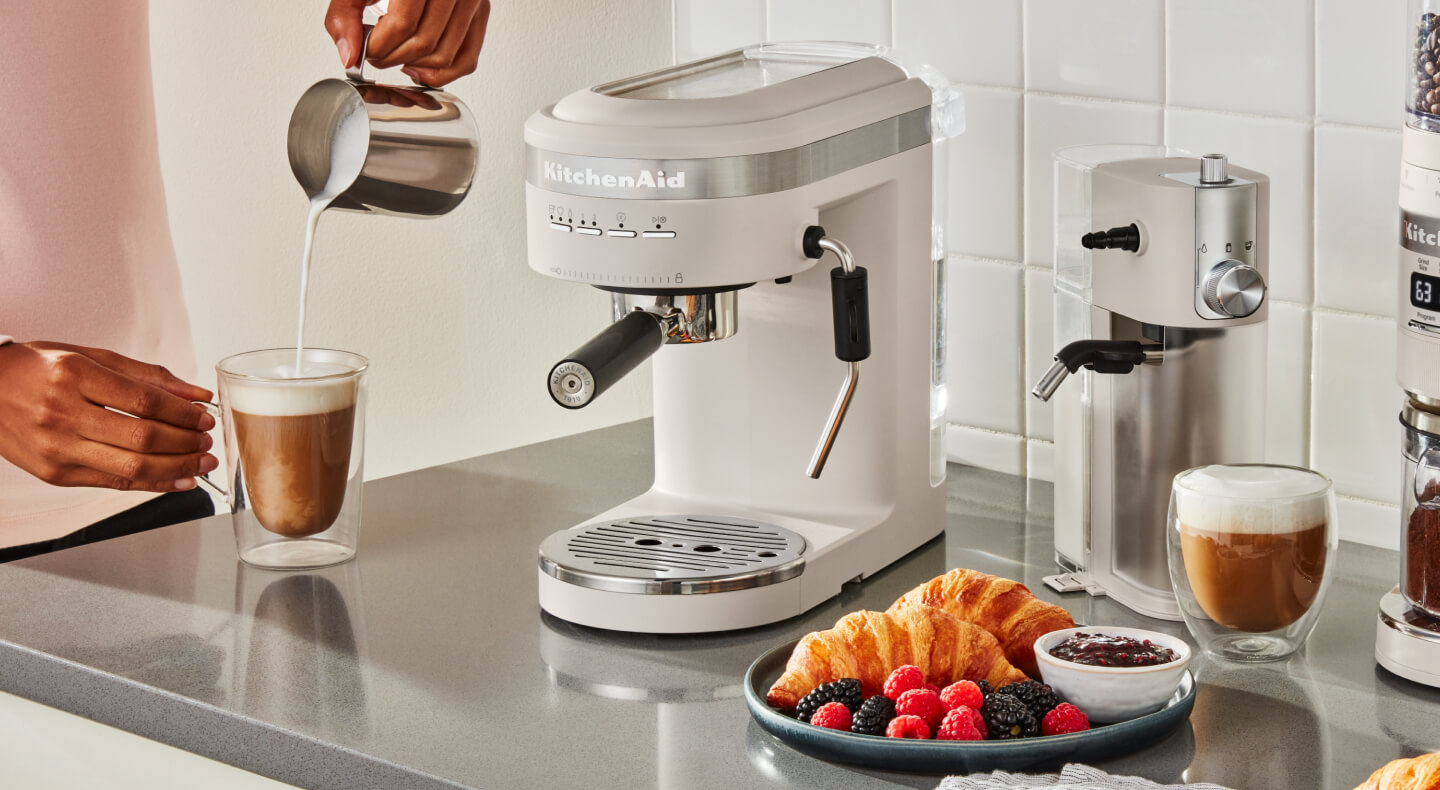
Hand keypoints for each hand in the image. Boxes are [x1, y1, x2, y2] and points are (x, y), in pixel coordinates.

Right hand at [0, 342, 217, 492]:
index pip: (144, 401)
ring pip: (132, 467)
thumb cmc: (37, 368)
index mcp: (73, 376)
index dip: (182, 414)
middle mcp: (62, 413)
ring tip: (201, 462)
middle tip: (207, 440)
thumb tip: (196, 393)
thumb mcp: (90, 356)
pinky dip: (152, 485)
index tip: (204, 417)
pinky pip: (113, 484)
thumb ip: (146, 375)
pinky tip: (178, 480)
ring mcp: (57, 448)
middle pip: (142, 437)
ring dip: (177, 468)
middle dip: (186, 443)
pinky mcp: (55, 474)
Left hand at [326, 0, 490, 86]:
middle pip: (424, 44)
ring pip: (444, 56)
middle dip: (393, 58)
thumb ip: (346, 12)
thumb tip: (350, 53)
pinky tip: (419, 67)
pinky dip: (442, 73)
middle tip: (377, 53)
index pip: (403, 25)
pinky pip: (467, 59)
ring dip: (414, 66)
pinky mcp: (480, 12)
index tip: (366, 49)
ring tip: (396, 55)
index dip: (379, 46)